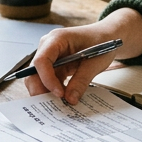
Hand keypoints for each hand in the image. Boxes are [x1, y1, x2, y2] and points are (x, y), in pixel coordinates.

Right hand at [23, 8, 141, 103]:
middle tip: (54, 105)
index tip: (59, 93)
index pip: (42, 60)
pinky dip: (54, 91)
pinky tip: (64, 99)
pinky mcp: (55, 65)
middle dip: (41, 89)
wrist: (106, 36)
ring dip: (47, 92)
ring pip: (39, 78)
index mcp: (57, 39)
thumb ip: (82, 80)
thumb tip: (70, 99)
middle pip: (35, 71)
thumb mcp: (95, 62)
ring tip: (60, 104)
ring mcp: (50, 56)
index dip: (47, 78)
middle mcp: (48, 47)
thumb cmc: (102, 42)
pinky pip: (49, 80)